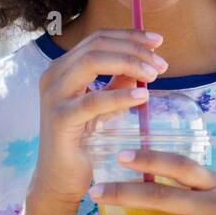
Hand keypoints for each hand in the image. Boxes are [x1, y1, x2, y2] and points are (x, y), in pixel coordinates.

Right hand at [27, 28, 168, 206]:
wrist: (60, 179)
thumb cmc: (83, 141)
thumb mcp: (103, 106)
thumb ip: (117, 83)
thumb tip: (143, 66)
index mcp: (63, 68)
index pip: (98, 38)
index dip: (129, 35)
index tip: (158, 41)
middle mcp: (54, 75)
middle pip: (96, 45)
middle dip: (133, 49)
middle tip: (161, 63)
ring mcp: (54, 96)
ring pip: (92, 62)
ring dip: (128, 63)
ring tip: (154, 74)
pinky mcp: (60, 119)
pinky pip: (93, 101)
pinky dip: (119, 95)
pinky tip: (142, 96)